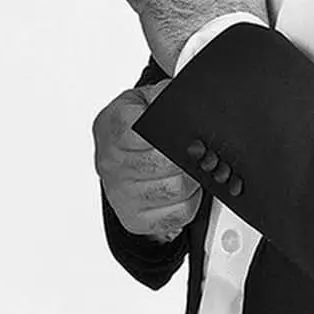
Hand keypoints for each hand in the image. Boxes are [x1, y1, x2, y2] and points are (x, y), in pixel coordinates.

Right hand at [93, 80, 201, 242]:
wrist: (119, 152)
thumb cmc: (136, 123)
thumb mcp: (144, 98)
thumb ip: (162, 94)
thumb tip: (185, 97)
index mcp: (110, 127)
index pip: (138, 130)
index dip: (167, 131)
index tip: (184, 130)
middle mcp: (110, 163)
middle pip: (163, 163)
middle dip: (188, 155)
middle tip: (202, 148)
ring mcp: (120, 194)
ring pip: (174, 189)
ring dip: (193, 177)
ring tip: (196, 165)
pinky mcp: (135, 219)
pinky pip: (177, 214)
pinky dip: (191, 201)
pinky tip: (188, 187)